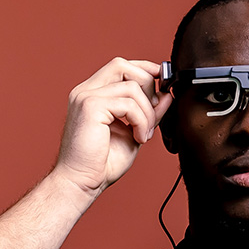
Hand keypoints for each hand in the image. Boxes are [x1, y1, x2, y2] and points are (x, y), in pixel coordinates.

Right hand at [50, 57, 172, 196]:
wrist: (81, 183)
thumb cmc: (102, 163)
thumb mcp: (134, 131)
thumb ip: (148, 112)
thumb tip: (167, 94)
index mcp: (93, 94)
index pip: (120, 66)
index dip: (144, 70)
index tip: (163, 85)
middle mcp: (86, 91)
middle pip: (123, 65)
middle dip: (147, 86)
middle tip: (153, 113)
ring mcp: (86, 96)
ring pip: (131, 86)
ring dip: (147, 111)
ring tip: (144, 134)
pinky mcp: (90, 107)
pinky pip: (128, 103)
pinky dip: (140, 120)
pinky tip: (139, 137)